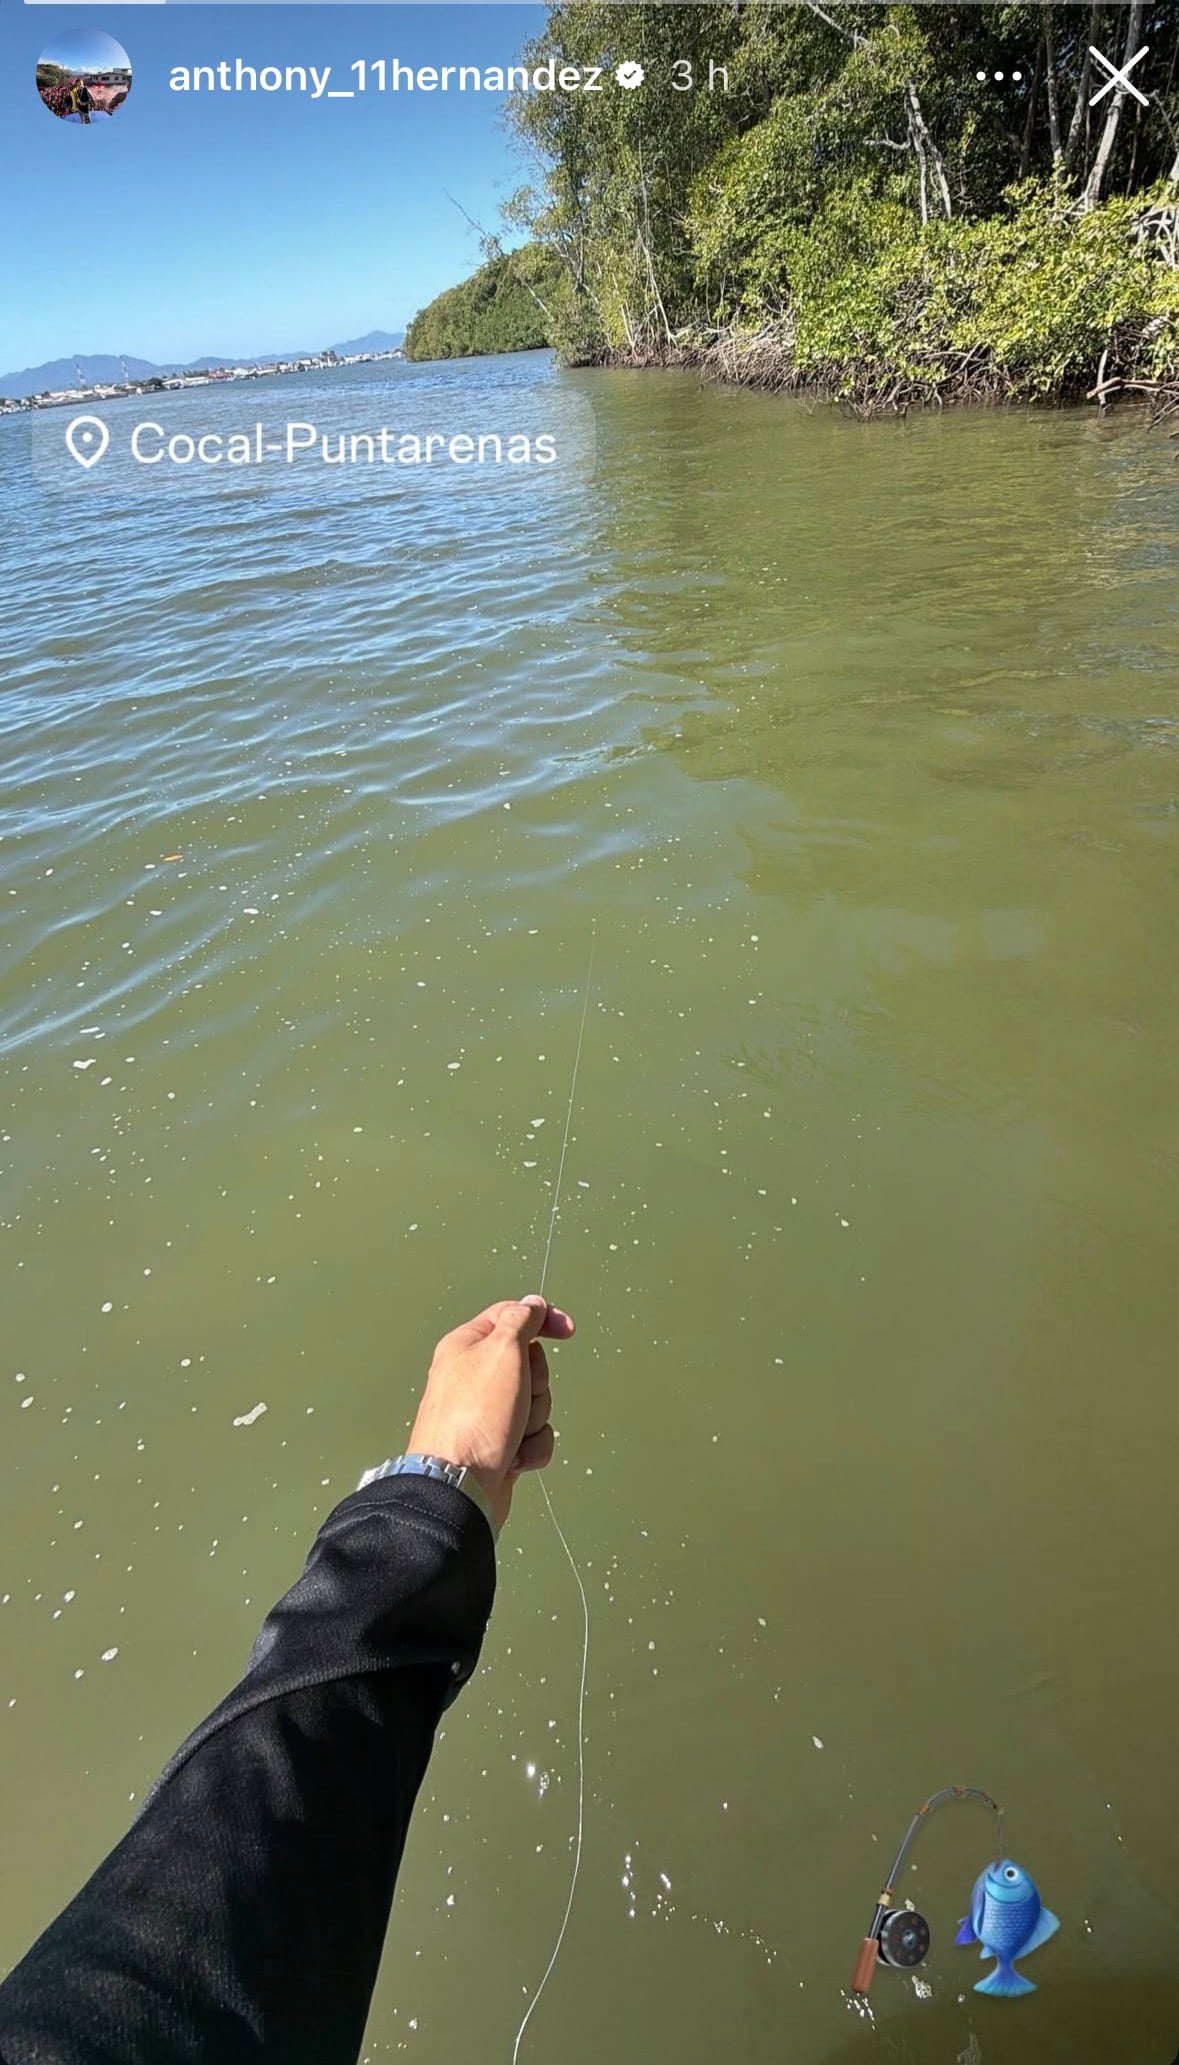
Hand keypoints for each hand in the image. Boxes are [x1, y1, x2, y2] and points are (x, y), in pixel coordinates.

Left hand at [407, 1295, 574, 1537]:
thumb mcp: (503, 1352)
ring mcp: (486, 1413)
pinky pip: (534, 1436)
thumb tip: (531, 1304)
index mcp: (467, 1347)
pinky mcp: (498, 1444)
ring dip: (535, 1419)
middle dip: (536, 1383)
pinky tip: (513, 1456)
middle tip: (518, 1395)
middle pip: (531, 1363)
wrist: (459, 1487)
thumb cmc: (473, 1420)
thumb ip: (520, 1322)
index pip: (512, 1317)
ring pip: (536, 1402)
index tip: (566, 1329)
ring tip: (511, 1432)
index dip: (542, 1320)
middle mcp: (473, 1377)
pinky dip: (531, 1448)